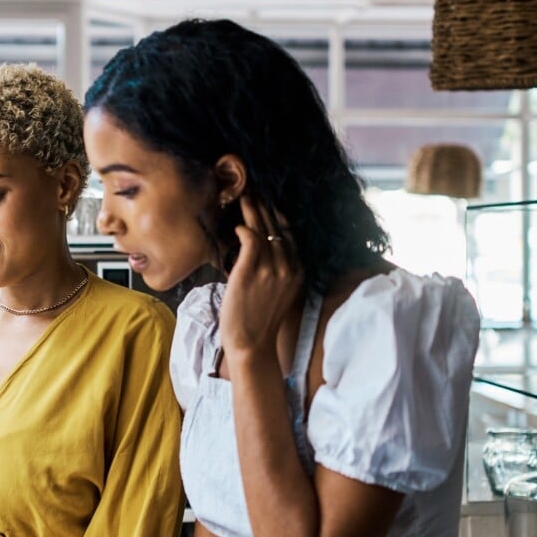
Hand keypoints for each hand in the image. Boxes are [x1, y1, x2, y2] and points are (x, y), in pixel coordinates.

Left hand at [219, 194, 302, 368]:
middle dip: (267, 209)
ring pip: (265, 231)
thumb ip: (274, 271)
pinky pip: (251, 242)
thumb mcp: (275, 293)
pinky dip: (246, 230)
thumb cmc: (257, 320)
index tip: (271, 203)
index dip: (280, 217)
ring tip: (246, 198)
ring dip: (255, 212)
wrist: (250, 345)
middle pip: (279, 229)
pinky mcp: (251, 273)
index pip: (290, 236)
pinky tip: (239, 225)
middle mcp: (288, 268)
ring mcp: (271, 270)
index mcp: (297, 272)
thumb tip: (260, 249)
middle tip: (257, 191)